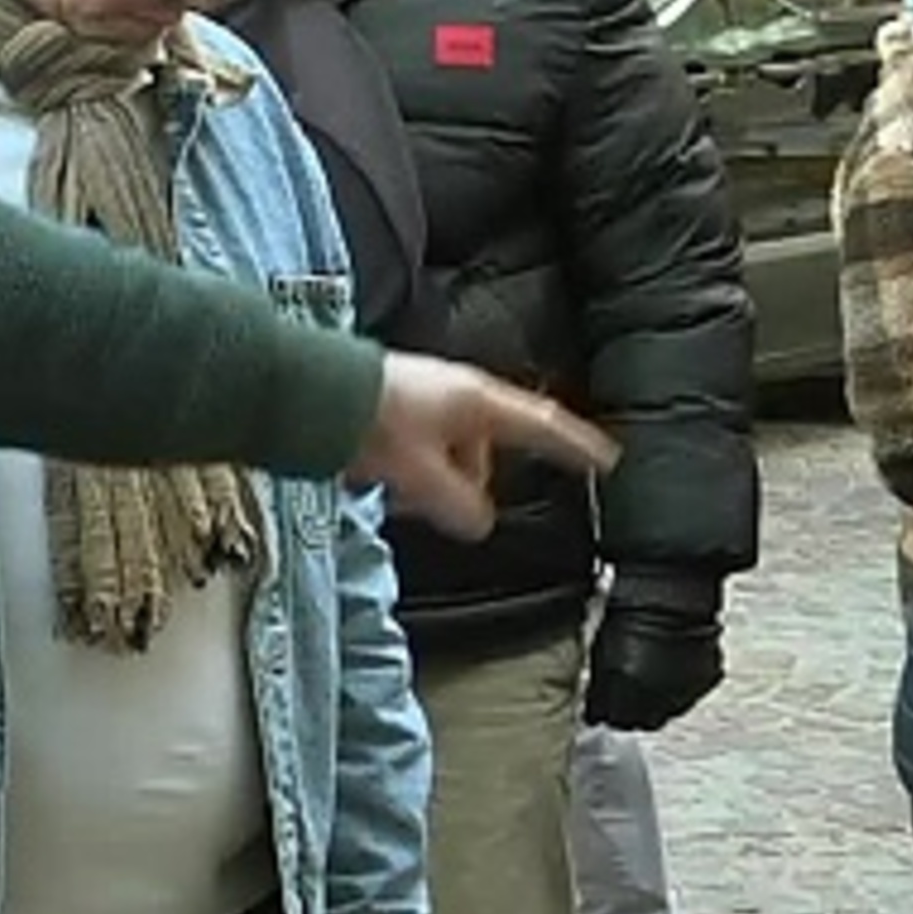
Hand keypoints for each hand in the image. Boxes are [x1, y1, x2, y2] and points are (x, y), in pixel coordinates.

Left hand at [349, 355, 619, 539]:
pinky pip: (413, 451)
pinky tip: (373, 476)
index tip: (605, 459)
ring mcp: (424, 401)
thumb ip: (457, 503)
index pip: (543, 425)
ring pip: (444, 457)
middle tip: (432, 502)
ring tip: (391, 488)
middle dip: (464, 483)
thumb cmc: (369, 418)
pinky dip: (401, 470)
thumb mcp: (421, 473)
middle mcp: (457, 397)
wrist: (307, 390)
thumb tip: (478, 523)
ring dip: (425, 482)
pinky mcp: (392, 409)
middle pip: (484, 454)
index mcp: (478, 403)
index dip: (575, 446)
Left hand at [588, 573, 726, 730]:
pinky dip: (681, 686)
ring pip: (670, 710)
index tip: (604, 708)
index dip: (608, 713)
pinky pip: (691, 692)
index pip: (614, 719)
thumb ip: (602, 686)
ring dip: (659, 701)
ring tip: (651, 682)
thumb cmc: (628, 614)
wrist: (667, 593)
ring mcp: (686, 690)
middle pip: (645, 720)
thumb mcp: (601, 653)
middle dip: (634, 713)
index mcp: (627, 692)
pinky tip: (671, 670)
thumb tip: (597, 703)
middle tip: (627, 700)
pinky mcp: (707, 679)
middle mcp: (659, 698)